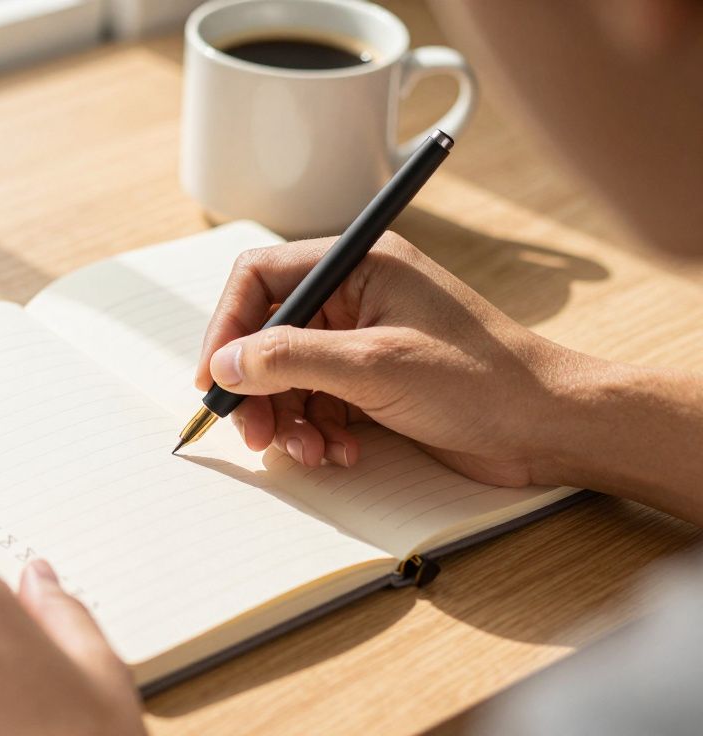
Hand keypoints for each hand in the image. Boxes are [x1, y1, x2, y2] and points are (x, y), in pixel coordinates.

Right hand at [196, 232, 585, 486]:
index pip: (261, 278)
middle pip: (269, 334)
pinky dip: (317, 432)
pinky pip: (318, 402)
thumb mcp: (373, 366)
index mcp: (358, 264)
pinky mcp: (374, 381)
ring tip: (308, 453)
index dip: (228, 327)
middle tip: (255, 435)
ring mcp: (364, 339)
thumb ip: (291, 359)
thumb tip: (225, 364)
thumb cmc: (479, 382)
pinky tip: (338, 454)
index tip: (215, 378)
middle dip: (258, 388)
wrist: (550, 427)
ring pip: (290, 376)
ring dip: (288, 419)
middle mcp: (356, 295)